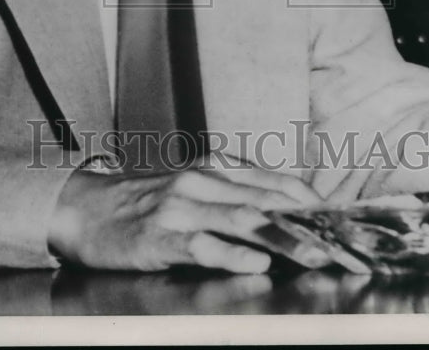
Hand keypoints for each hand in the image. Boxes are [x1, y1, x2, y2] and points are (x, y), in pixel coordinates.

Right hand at [48, 164, 318, 273]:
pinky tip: (256, 260)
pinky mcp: (159, 236)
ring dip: (281, 237)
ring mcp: (179, 207)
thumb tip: (286, 216)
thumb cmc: (145, 204)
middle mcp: (199, 182)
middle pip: (263, 201)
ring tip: (313, 252)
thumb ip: (233, 197)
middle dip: (305, 223)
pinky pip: (201, 245)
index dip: (308, 199)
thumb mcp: (192, 189)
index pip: (271, 181)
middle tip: (339, 242)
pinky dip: (231, 252)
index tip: (343, 218)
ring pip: (239, 219)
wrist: (85, 209)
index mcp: (212, 168)